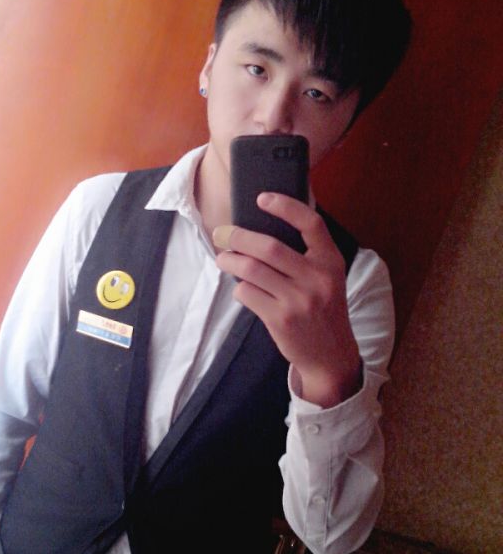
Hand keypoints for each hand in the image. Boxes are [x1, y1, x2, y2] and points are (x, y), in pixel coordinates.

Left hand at [213, 192, 360, 407]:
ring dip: (229, 261)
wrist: (330, 356)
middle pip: (268, 247)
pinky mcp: (280, 319)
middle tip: (221, 234)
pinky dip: (239, 288)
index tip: (262, 198)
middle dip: (238, 237)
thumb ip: (305, 256)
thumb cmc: (322, 310)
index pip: (310, 224)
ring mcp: (298, 300)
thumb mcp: (326, 279)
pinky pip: (247, 293)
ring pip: (251, 270)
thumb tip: (259, 231)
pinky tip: (242, 288)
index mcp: (331, 261)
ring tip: (223, 259)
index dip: (285, 206)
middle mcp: (317, 278)